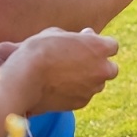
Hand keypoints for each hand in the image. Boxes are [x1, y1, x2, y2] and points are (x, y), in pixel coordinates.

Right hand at [1, 27, 118, 114]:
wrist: (25, 79)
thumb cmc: (38, 51)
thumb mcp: (56, 33)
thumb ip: (76, 37)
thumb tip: (85, 37)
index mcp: (99, 47)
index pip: (112, 45)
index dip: (98, 44)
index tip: (85, 44)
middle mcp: (102, 69)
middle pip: (110, 68)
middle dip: (99, 65)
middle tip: (81, 61)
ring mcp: (93, 88)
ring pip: (97, 84)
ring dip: (88, 79)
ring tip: (65, 75)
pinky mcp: (82, 103)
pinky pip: (84, 95)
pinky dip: (76, 91)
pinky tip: (59, 86)